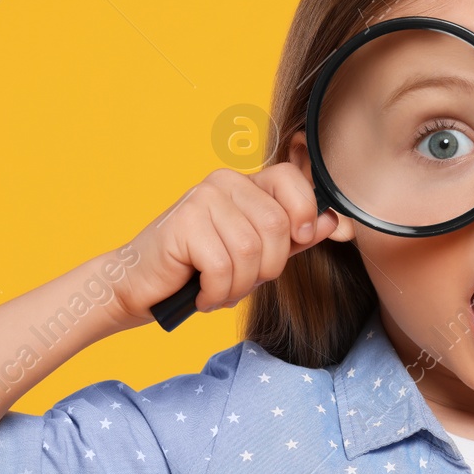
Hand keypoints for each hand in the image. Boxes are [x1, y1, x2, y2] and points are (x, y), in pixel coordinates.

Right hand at [111, 163, 341, 323]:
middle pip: (278, 226)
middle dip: (267, 269)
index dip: (305, 213)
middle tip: (241, 282)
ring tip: (218, 290)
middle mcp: (224, 182)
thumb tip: (335, 222)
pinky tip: (202, 293)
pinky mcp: (185, 222)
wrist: (138, 285)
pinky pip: (224, 267)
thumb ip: (294, 236)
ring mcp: (203, 199)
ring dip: (239, 286)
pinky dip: (217, 292)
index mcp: (244, 184)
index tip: (299, 241)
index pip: (292, 180)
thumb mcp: (256, 254)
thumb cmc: (197, 270)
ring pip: (252, 252)